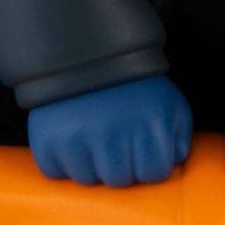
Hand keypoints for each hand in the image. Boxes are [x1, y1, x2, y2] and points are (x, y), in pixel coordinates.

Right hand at [28, 75, 191, 186]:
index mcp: (149, 125)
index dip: (148, 162)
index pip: (153, 173)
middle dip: (120, 163)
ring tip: (91, 131)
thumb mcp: (168, 101)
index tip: (140, 144)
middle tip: (114, 134)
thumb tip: (172, 164)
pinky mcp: (46, 141)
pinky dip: (61, 159)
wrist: (82, 44)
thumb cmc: (131, 80)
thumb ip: (178, 136)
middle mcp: (113, 136)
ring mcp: (77, 139)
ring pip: (87, 179)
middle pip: (119, 179)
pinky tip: (69, 134)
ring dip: (90, 163)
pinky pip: (55, 172)